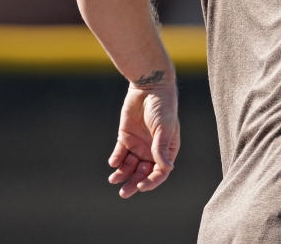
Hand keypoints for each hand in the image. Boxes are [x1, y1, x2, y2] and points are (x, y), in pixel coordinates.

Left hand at [108, 75, 179, 197]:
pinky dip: (116, 160)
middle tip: (124, 193)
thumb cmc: (162, 107)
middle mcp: (152, 150)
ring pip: (129, 166)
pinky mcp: (126, 137)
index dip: (151, 181)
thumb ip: (162, 148)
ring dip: (122, 174)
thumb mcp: (164, 128)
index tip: (141, 185)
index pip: (160, 171)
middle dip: (134, 183)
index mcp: (167, 149)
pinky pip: (119, 153)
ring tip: (113, 179)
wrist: (149, 87)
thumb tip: (166, 169)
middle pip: (143, 172)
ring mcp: (138, 144)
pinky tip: (113, 162)